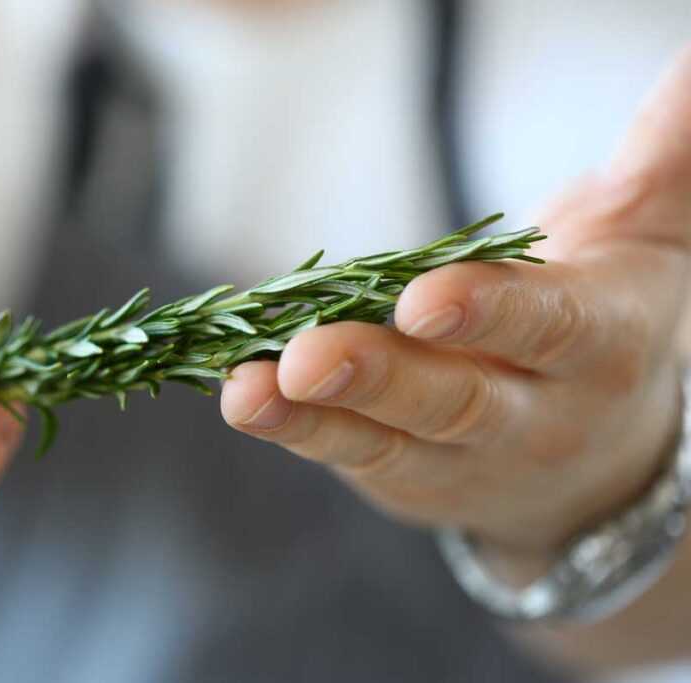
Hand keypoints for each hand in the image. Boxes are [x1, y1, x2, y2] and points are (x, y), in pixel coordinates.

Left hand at [221, 47, 690, 559]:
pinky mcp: (399, 473)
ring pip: (385, 437)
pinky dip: (291, 427)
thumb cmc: (609, 327)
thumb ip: (668, 150)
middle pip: (455, 400)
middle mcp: (530, 418)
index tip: (424, 299)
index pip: (546, 330)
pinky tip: (239, 395)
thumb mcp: (648, 238)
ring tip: (246, 390)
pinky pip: (342, 451)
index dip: (489, 316)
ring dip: (312, 416)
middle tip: (311, 356)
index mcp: (597, 347)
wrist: (596, 464)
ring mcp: (457, 458)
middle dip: (381, 378)